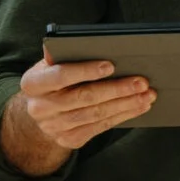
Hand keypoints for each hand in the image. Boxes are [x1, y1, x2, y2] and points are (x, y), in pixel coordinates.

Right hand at [16, 52, 156, 149]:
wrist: (41, 111)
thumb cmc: (53, 78)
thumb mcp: (51, 64)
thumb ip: (65, 53)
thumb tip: (85, 41)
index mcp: (33, 83)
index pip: (60, 75)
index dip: (86, 71)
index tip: (111, 65)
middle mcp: (40, 108)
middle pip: (84, 97)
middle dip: (117, 89)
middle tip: (141, 81)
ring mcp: (54, 127)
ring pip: (96, 115)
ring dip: (126, 104)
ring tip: (147, 94)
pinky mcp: (69, 140)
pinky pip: (100, 127)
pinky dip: (123, 116)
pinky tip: (139, 106)